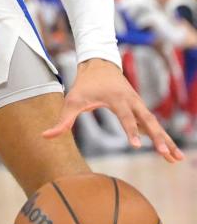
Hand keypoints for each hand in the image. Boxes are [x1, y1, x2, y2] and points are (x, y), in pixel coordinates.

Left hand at [43, 59, 182, 164]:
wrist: (99, 64)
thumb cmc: (84, 84)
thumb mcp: (72, 100)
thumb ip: (62, 120)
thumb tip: (45, 137)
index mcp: (117, 98)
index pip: (126, 117)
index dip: (131, 132)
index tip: (137, 147)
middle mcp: (132, 101)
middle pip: (149, 121)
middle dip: (159, 138)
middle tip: (167, 155)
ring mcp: (138, 105)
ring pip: (155, 124)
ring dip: (166, 141)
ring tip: (178, 159)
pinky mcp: (140, 109)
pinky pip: (154, 125)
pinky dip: (163, 137)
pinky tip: (171, 153)